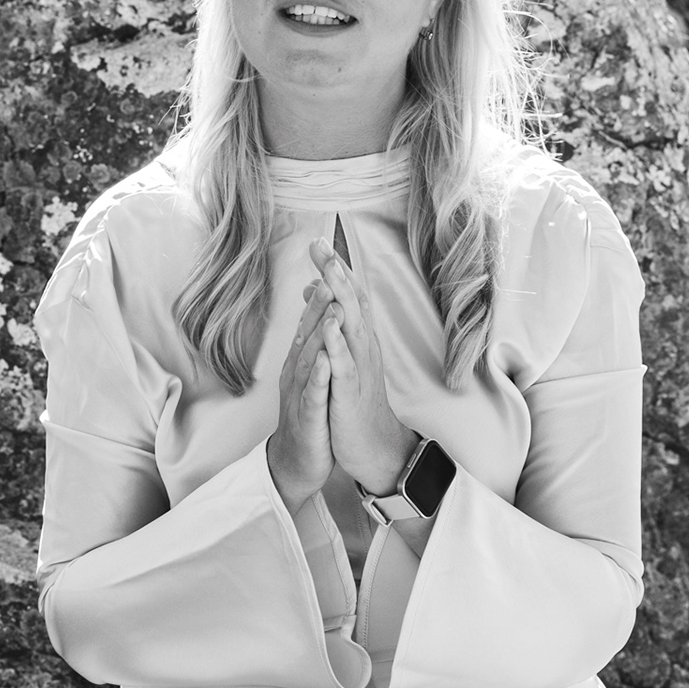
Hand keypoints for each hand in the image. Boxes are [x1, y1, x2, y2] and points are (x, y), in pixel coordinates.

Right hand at [266, 281, 334, 516]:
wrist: (298, 461)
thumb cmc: (310, 414)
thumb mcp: (314, 373)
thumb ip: (314, 342)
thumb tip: (320, 309)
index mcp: (304, 358)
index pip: (314, 317)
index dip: (322, 287)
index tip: (330, 257)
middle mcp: (298, 369)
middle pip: (309, 327)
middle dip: (320, 296)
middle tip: (327, 264)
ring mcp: (301, 391)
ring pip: (309, 355)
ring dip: (319, 329)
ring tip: (329, 303)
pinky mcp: (307, 416)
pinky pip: (312, 393)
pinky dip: (318, 375)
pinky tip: (324, 360)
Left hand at [309, 237, 418, 495]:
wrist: (374, 446)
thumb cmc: (355, 399)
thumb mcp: (342, 357)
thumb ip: (331, 321)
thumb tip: (314, 288)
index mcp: (358, 339)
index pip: (347, 296)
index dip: (335, 269)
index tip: (319, 240)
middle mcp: (363, 347)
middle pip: (350, 302)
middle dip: (336, 272)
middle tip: (321, 244)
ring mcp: (359, 369)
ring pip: (350, 326)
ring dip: (340, 298)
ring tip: (329, 271)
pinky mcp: (351, 393)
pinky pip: (344, 365)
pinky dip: (337, 344)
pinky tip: (329, 326)